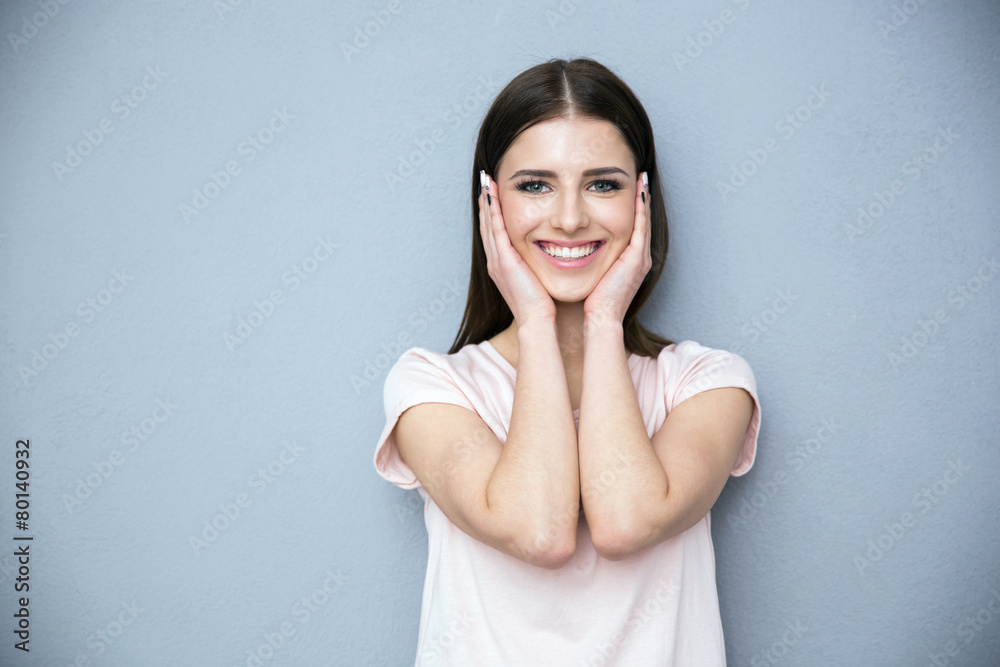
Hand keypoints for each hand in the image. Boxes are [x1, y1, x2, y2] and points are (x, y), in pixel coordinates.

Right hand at [479, 170, 555, 326]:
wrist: (537, 320)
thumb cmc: (543, 304)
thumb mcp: (537, 278)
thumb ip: (539, 264)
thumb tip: (552, 251)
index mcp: (503, 265)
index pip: (495, 232)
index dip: (493, 211)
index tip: (494, 192)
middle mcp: (495, 261)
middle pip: (487, 224)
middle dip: (485, 201)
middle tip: (485, 180)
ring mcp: (497, 260)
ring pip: (488, 224)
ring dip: (485, 201)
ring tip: (485, 180)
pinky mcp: (503, 260)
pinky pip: (495, 230)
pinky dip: (493, 211)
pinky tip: (492, 194)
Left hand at [583, 172, 651, 324]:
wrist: (600, 318)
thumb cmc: (591, 300)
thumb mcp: (592, 273)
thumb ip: (590, 258)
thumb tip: (572, 247)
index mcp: (630, 261)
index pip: (632, 227)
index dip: (631, 208)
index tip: (627, 188)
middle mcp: (639, 257)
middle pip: (642, 220)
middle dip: (641, 198)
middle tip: (639, 176)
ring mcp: (641, 257)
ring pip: (645, 220)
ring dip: (643, 198)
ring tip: (641, 177)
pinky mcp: (637, 258)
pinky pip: (641, 227)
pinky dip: (641, 208)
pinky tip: (639, 192)